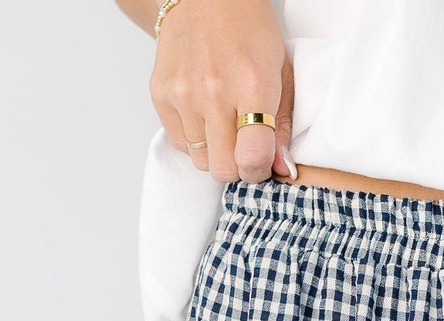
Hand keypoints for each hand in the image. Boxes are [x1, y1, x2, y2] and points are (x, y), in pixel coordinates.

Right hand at [151, 0, 295, 184]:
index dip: (259, 169)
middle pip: (224, 170)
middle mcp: (213, 92)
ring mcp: (183, 93)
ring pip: (201, 161)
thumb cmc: (248, 28)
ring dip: (215, 151)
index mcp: (252, 85)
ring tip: (222, 121)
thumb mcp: (280, 70)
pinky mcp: (160, 94)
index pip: (252, 160)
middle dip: (237, 165)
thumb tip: (281, 168)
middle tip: (243, 143)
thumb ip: (283, 124)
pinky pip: (180, 143)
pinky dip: (194, 137)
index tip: (261, 160)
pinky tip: (203, 112)